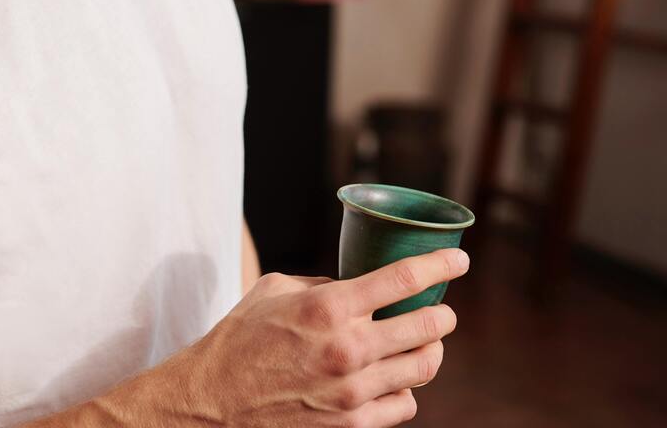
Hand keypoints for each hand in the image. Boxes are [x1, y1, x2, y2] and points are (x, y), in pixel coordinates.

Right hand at [179, 248, 467, 426]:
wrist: (213, 401)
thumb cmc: (239, 338)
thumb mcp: (274, 290)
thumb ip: (322, 284)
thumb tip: (358, 286)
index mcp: (328, 307)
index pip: (405, 279)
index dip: (441, 265)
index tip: (459, 260)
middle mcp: (347, 348)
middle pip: (427, 326)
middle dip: (442, 315)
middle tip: (440, 311)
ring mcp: (353, 392)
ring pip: (423, 367)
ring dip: (430, 351)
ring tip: (422, 345)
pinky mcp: (352, 425)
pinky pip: (404, 405)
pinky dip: (405, 389)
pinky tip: (393, 380)